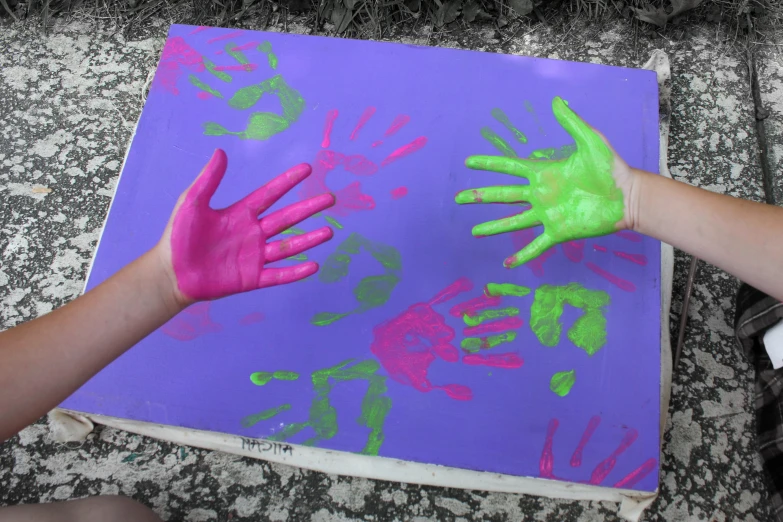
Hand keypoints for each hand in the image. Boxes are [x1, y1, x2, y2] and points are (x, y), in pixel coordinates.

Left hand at [157, 149, 335, 303]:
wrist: (171, 272)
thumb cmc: (179, 236)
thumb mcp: (191, 202)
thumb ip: (208, 180)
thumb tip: (221, 152)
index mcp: (241, 213)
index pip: (270, 194)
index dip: (287, 182)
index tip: (306, 169)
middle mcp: (253, 233)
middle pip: (287, 218)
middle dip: (308, 208)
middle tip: (330, 199)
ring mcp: (255, 256)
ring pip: (288, 246)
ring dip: (309, 239)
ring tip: (329, 232)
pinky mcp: (252, 278)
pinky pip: (279, 274)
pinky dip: (296, 272)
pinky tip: (313, 266)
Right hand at [455, 97, 639, 267]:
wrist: (628, 196)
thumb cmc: (610, 167)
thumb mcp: (591, 140)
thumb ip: (572, 122)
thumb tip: (556, 101)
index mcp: (544, 172)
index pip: (509, 167)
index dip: (489, 164)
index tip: (469, 162)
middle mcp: (540, 194)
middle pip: (503, 196)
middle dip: (480, 196)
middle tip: (458, 198)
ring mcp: (547, 214)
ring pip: (513, 222)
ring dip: (493, 227)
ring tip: (475, 232)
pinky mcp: (558, 231)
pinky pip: (536, 245)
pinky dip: (522, 255)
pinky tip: (507, 264)